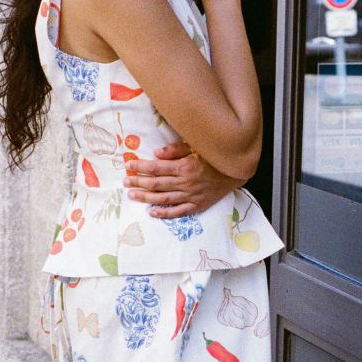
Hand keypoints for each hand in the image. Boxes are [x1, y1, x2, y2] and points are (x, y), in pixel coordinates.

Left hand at [124, 142, 244, 217]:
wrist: (235, 172)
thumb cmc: (213, 157)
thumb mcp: (196, 147)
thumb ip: (176, 149)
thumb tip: (156, 154)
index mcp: (185, 166)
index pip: (156, 168)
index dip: (140, 167)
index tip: (129, 166)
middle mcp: (186, 182)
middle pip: (156, 184)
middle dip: (138, 183)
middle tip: (125, 182)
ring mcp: (191, 196)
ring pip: (163, 199)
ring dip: (145, 198)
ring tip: (132, 195)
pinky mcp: (197, 205)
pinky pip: (178, 212)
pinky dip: (165, 213)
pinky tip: (152, 212)